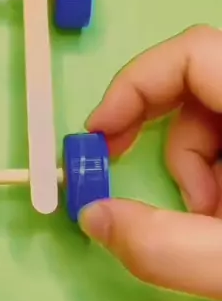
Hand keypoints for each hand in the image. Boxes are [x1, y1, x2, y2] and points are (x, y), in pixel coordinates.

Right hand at [79, 25, 221, 298]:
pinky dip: (216, 174)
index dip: (135, 85)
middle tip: (137, 184)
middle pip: (195, 82)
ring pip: (213, 115)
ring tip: (207, 222)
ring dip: (194, 169)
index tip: (101, 136)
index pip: (193, 51)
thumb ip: (165, 249)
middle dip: (164, 140)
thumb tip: (93, 218)